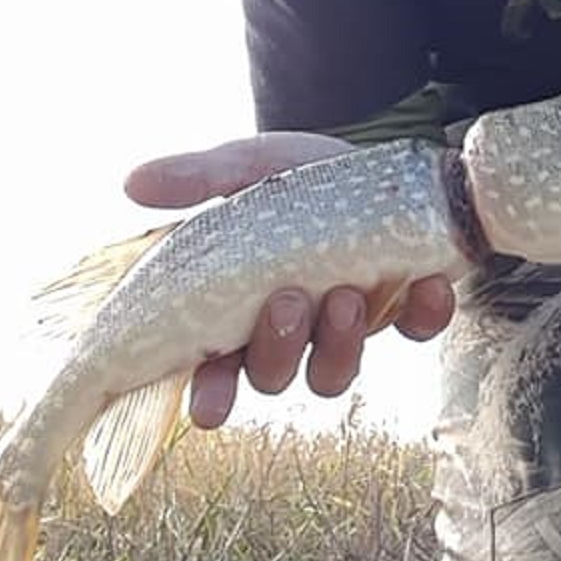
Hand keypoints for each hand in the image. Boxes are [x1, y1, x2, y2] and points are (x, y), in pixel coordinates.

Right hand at [123, 134, 456, 425]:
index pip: (214, 371)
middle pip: (273, 375)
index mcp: (241, 307)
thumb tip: (132, 182)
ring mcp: (349, 324)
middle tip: (288, 303)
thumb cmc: (301, 175)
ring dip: (341, 342)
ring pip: (336, 370)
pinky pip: (418, 328)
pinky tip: (428, 285)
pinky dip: (426, 314)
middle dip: (278, 349)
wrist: (381, 155)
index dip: (212, 395)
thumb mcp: (249, 168)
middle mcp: (292, 329)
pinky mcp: (405, 307)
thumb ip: (199, 178)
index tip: (211, 405)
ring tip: (347, 295)